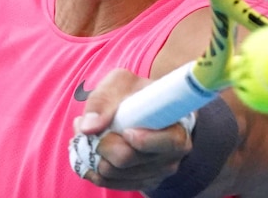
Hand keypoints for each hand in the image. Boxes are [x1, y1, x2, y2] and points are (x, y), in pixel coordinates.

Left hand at [70, 69, 193, 191]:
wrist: (142, 110)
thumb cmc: (135, 95)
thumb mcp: (120, 84)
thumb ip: (103, 101)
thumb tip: (89, 127)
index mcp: (178, 130)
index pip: (166, 144)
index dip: (141, 140)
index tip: (125, 129)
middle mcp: (171, 157)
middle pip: (126, 159)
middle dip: (102, 142)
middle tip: (89, 126)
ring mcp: (156, 173)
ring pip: (112, 173)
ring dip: (93, 154)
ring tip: (91, 133)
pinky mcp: (140, 183)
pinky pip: (108, 182)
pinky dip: (92, 168)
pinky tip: (90, 151)